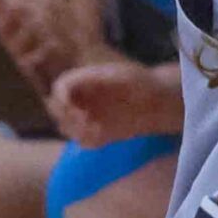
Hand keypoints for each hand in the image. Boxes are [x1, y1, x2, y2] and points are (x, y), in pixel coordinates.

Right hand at [48, 61, 176, 146]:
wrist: (160, 101)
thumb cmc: (142, 82)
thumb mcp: (121, 75)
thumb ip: (98, 79)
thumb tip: (78, 84)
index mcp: (85, 80)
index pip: (61, 87)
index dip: (60, 97)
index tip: (70, 107)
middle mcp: (82, 98)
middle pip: (57, 108)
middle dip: (65, 115)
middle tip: (84, 120)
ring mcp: (88, 116)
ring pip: (66, 126)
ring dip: (75, 129)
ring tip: (95, 129)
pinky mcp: (97, 133)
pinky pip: (83, 141)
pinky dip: (87, 140)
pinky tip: (101, 136)